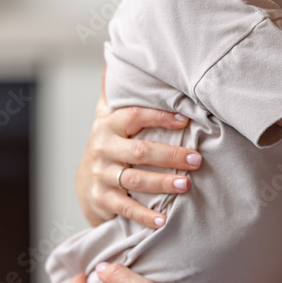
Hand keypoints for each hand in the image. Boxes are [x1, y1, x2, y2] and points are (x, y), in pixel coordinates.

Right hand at [76, 98, 202, 228]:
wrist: (84, 186)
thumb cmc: (110, 147)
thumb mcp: (112, 120)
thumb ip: (120, 96)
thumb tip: (118, 62)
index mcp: (109, 125)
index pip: (135, 115)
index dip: (160, 116)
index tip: (187, 118)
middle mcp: (104, 148)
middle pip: (140, 150)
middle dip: (171, 155)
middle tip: (197, 159)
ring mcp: (101, 175)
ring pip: (135, 179)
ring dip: (163, 182)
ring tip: (186, 185)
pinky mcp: (101, 200)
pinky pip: (125, 208)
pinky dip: (145, 215)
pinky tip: (164, 220)